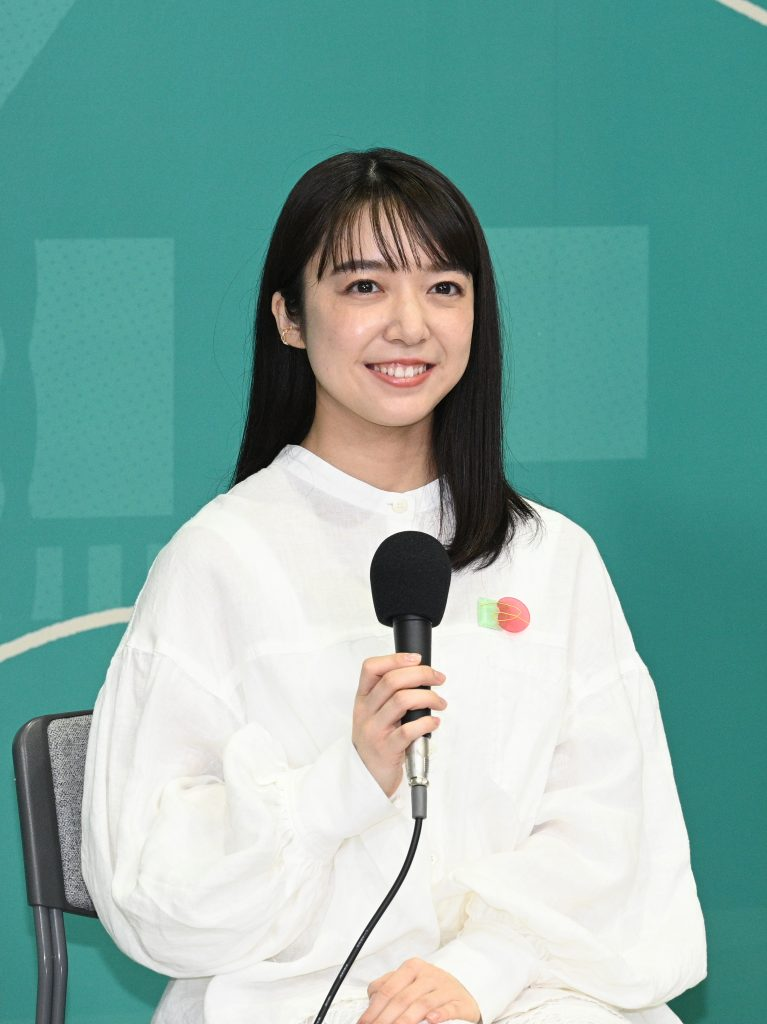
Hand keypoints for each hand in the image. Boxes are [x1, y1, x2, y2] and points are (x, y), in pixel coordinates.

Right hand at [352, 653, 446, 796]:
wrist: (366, 776)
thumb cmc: (376, 741)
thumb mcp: (374, 714)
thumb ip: (389, 695)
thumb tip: (421, 676)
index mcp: (363, 699)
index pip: (371, 668)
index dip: (395, 658)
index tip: (417, 659)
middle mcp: (366, 712)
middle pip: (392, 680)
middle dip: (421, 674)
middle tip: (438, 678)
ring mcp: (375, 731)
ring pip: (402, 700)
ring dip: (428, 697)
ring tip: (440, 703)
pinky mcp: (387, 749)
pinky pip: (409, 730)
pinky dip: (426, 722)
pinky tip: (434, 722)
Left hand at [358, 957, 480, 1023]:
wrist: (461, 993)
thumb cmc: (430, 989)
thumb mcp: (409, 982)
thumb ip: (389, 987)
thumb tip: (370, 1004)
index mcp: (412, 968)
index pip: (387, 989)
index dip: (373, 1009)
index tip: (364, 1023)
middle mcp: (428, 975)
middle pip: (402, 998)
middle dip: (385, 1019)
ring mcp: (444, 988)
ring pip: (422, 1004)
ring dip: (405, 1021)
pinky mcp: (459, 1002)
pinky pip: (449, 1008)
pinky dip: (440, 1015)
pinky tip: (431, 1020)